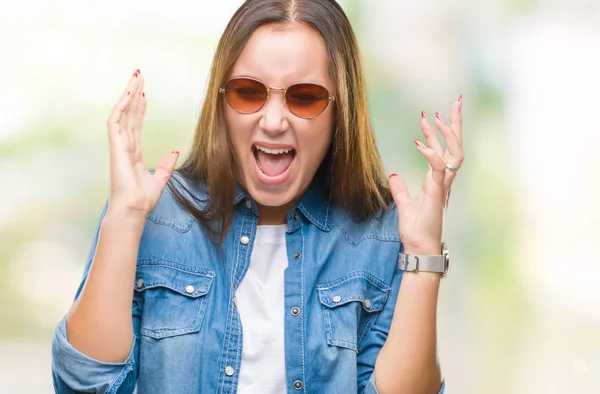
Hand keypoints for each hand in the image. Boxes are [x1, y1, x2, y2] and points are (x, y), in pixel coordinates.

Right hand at [106, 69, 179, 215]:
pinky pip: (116, 122)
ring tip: (136, 78)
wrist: (134, 210)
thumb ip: (166, 165)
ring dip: (128, 95)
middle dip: (134, 94)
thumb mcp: (161, 180)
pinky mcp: (116, 147)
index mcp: (133, 153)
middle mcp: (124, 146)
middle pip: (129, 114)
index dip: (139, 108)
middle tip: (139, 76)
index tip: (144, 94)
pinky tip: (129, 94)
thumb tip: (173, 152)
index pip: (135, 124)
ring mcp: (118, 146)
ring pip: (122, 113)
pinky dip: (122, 107)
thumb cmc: (142, 200)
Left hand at [389, 96, 463, 253]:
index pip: (445, 150)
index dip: (442, 132)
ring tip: (435, 116)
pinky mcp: (437, 194)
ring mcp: (442, 186)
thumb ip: (400, 189)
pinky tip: (420, 143)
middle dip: (456, 123)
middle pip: (456, 146)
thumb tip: (393, 175)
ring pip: (453, 154)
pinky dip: (430, 154)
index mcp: (438, 181)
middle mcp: (444, 181)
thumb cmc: (416, 229)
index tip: (434, 114)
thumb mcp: (404, 204)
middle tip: (456, 100)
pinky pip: (437, 169)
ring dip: (446, 133)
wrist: (419, 247)